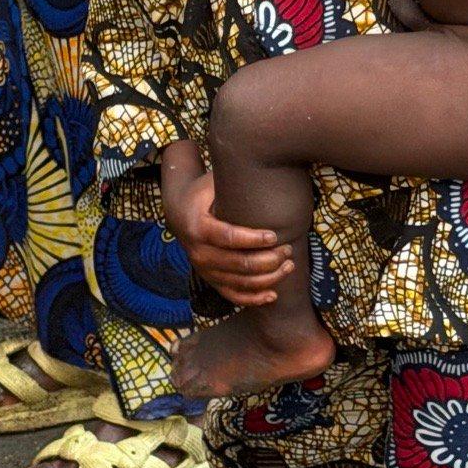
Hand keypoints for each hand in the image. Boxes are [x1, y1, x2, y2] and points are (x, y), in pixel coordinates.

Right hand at [163, 169, 292, 306]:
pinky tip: (273, 295)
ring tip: (289, 266)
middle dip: (267, 260)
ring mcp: (204, 269)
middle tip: (288, 249)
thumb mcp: (213, 181)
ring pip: (239, 282)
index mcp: (198, 227)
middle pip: (237, 264)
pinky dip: (253, 298)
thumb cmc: (203, 192)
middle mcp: (198, 253)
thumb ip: (233, 181)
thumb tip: (264, 168)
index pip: (228, 238)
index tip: (274, 235)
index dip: (253, 239)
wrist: (178, 211)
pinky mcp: (210, 279)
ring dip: (267, 278)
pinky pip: (232, 295)